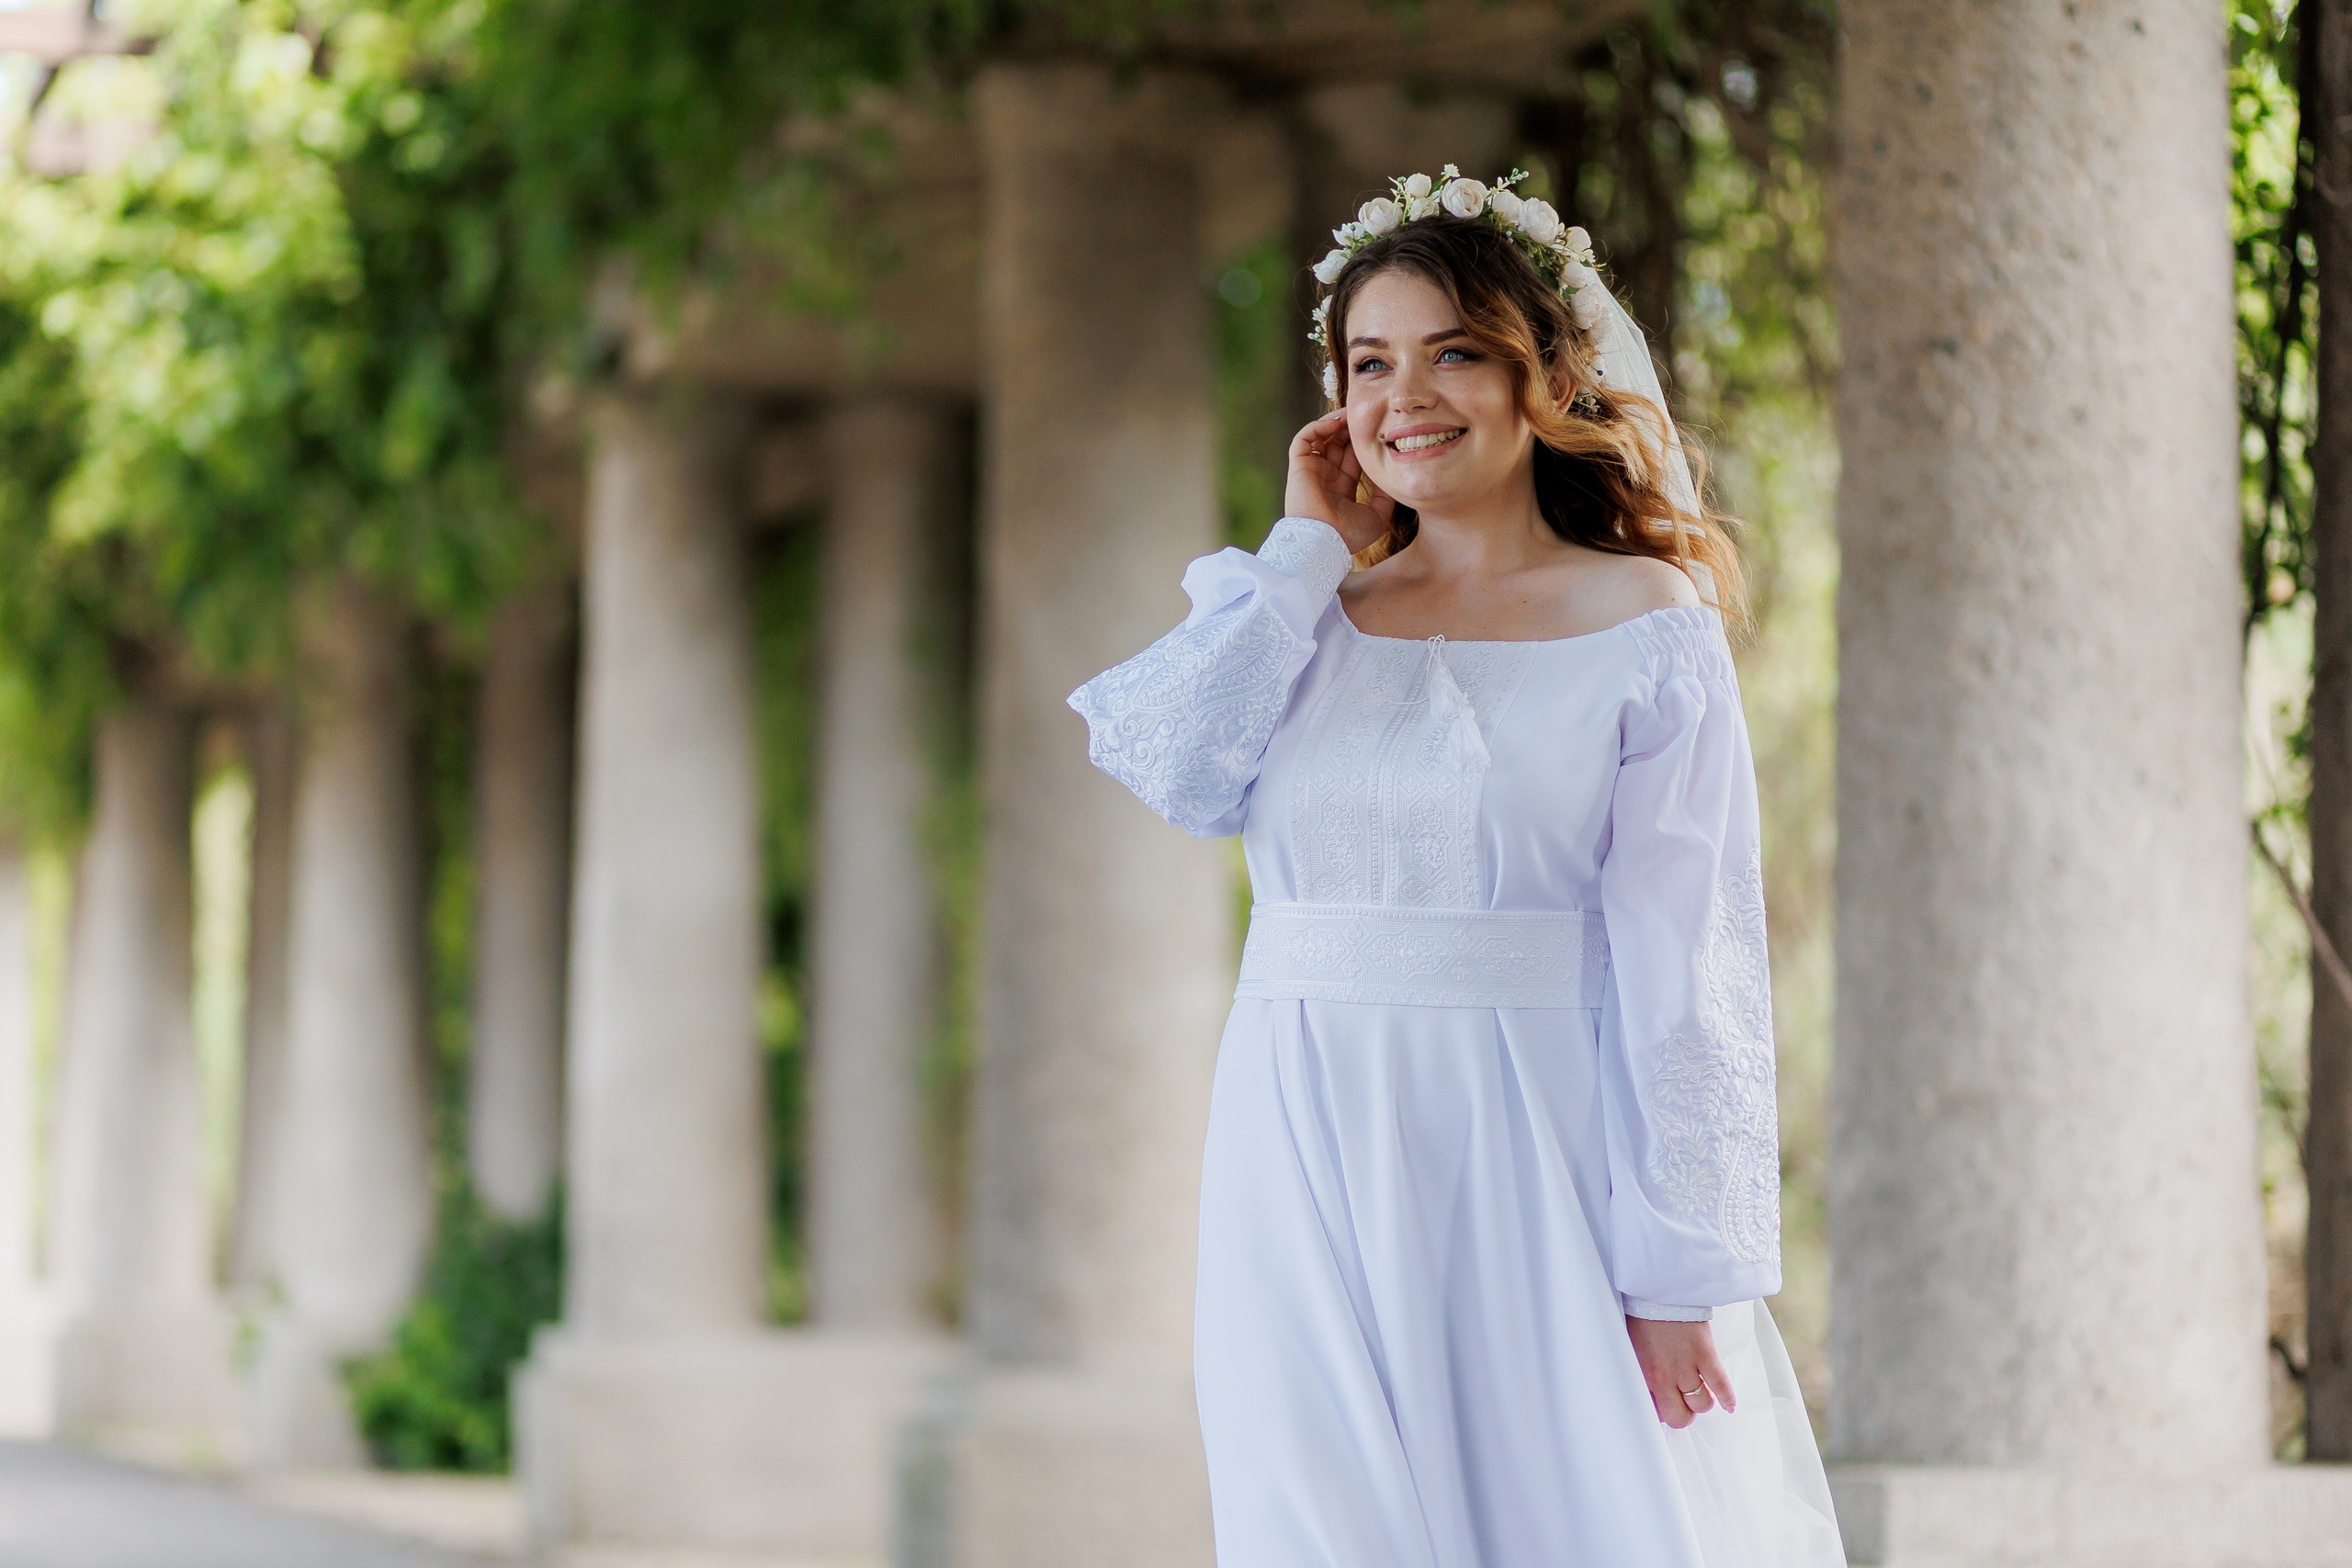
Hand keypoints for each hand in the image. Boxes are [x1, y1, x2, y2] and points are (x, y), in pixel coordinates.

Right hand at [1283, 410, 1394, 555]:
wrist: (1324, 542)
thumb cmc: (1348, 534)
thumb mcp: (1377, 517)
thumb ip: (1385, 497)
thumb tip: (1390, 477)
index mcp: (1341, 488)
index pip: (1352, 458)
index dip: (1363, 443)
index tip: (1379, 431)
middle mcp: (1325, 477)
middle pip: (1337, 444)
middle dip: (1350, 429)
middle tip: (1365, 416)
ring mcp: (1311, 470)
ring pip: (1320, 437)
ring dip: (1334, 423)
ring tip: (1350, 413)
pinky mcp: (1299, 466)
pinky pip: (1304, 438)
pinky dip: (1317, 426)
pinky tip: (1335, 422)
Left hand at [1625, 1316, 1734, 1428]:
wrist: (1658, 1289)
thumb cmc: (1644, 1314)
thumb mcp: (1633, 1348)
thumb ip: (1643, 1372)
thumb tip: (1652, 1391)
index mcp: (1644, 1374)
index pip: (1655, 1412)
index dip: (1663, 1412)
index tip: (1666, 1408)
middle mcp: (1665, 1376)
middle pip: (1680, 1417)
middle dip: (1684, 1415)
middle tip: (1685, 1405)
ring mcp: (1687, 1367)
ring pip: (1702, 1405)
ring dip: (1702, 1401)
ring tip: (1701, 1391)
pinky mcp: (1706, 1355)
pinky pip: (1721, 1385)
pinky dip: (1728, 1398)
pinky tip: (1729, 1405)